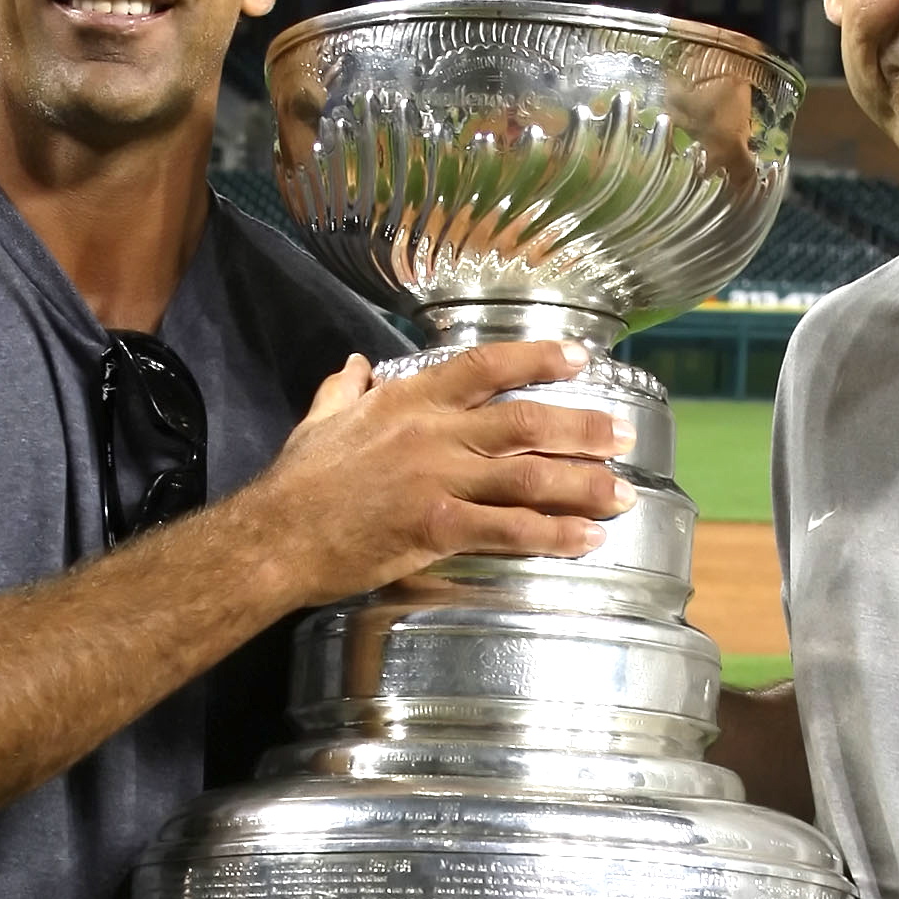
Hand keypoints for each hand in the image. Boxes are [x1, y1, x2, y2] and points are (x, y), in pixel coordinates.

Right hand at [245, 338, 628, 607]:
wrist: (274, 536)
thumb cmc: (297, 482)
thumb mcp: (319, 420)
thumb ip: (343, 390)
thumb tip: (353, 366)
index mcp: (409, 399)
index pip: (486, 365)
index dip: (539, 358)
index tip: (579, 358)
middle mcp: (433, 432)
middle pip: (526, 422)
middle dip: (583, 428)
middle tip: (622, 436)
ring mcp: (437, 479)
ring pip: (528, 476)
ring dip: (584, 484)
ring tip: (624, 492)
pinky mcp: (436, 528)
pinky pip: (509, 530)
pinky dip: (554, 535)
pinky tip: (585, 540)